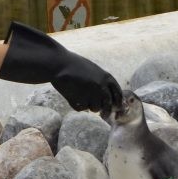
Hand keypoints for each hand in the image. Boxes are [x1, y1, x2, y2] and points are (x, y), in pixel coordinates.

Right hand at [0, 21, 122, 114]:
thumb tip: (109, 99)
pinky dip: (77, 104)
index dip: (118, 103)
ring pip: (94, 109)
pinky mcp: (79, 101)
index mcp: (107, 78)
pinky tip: (71, 94)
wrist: (59, 64)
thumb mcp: (94, 71)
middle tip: (103, 115)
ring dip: (89, 106)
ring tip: (80, 95)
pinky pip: (82, 108)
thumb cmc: (75, 65)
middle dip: (105, 111)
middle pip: (107, 106)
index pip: (118, 95)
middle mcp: (101, 88)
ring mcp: (90, 95)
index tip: (116, 108)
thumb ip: (102, 82)